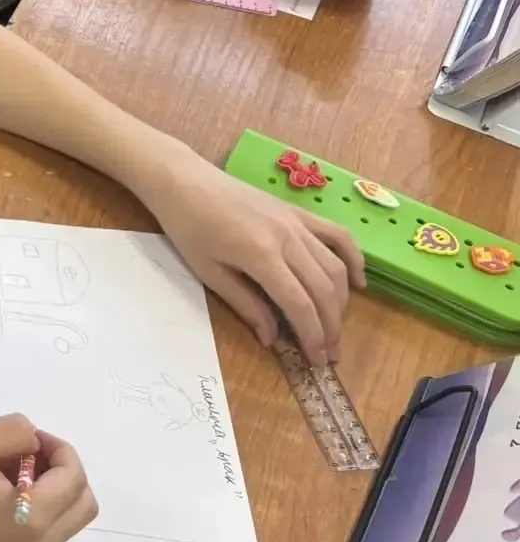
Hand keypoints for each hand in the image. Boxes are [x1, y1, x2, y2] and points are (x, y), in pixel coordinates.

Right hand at [0, 415, 96, 541]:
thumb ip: (15, 430)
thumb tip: (34, 441)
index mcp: (36, 518)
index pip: (75, 476)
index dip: (58, 447)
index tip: (25, 438)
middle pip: (83, 503)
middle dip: (63, 469)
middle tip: (25, 454)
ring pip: (67, 517)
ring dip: (51, 487)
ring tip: (8, 472)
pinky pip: (47, 529)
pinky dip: (38, 505)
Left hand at [137, 153, 364, 365]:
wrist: (184, 181)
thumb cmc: (187, 228)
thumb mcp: (208, 272)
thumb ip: (245, 304)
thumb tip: (273, 338)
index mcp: (261, 255)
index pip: (300, 304)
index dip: (313, 336)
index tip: (317, 361)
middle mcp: (287, 238)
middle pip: (324, 289)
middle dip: (332, 326)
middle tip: (330, 353)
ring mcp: (297, 222)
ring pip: (335, 266)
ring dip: (342, 301)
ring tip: (337, 326)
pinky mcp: (298, 211)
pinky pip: (337, 235)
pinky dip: (353, 259)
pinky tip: (357, 282)